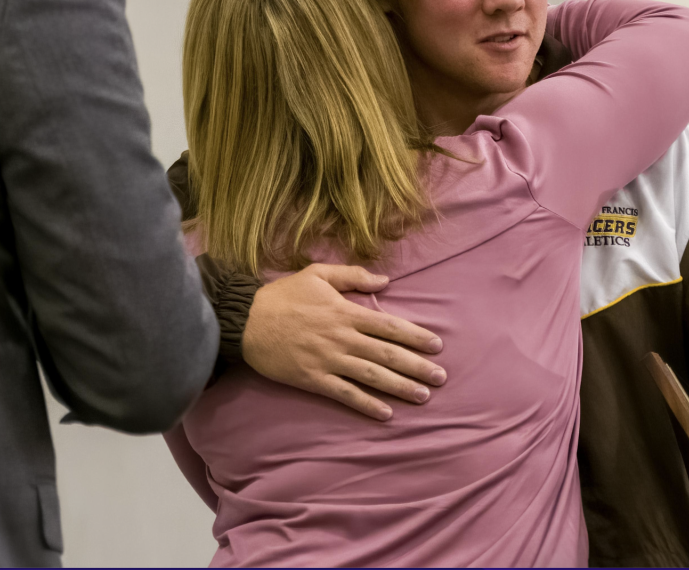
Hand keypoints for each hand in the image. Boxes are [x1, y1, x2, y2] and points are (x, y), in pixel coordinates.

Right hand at [241, 263, 445, 420]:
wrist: (247, 321)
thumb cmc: (282, 295)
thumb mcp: (317, 274)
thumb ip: (352, 275)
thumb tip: (384, 281)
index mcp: (345, 312)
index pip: (388, 325)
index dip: (415, 335)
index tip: (437, 345)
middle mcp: (342, 338)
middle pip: (387, 354)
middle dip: (417, 366)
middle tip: (441, 376)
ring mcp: (329, 360)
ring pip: (372, 376)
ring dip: (400, 386)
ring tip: (423, 395)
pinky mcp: (314, 379)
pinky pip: (346, 394)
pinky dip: (367, 405)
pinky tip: (386, 413)